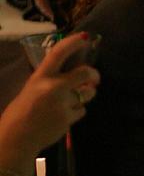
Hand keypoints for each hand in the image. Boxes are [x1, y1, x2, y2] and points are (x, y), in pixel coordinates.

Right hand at [0, 33, 99, 166]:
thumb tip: (71, 72)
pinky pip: (82, 111)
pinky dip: (77, 112)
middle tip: (95, 77)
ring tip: (77, 98)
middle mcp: (53, 87)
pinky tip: (65, 115)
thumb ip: (50, 80)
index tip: (85, 37)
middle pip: (84, 73)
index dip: (74, 42)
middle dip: (94, 74)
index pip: (59, 53)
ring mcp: (62, 104)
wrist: (17, 138)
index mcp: (40, 77)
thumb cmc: (21, 111)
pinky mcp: (68, 119)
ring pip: (88, 93)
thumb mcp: (32, 88)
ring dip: (87, 94)